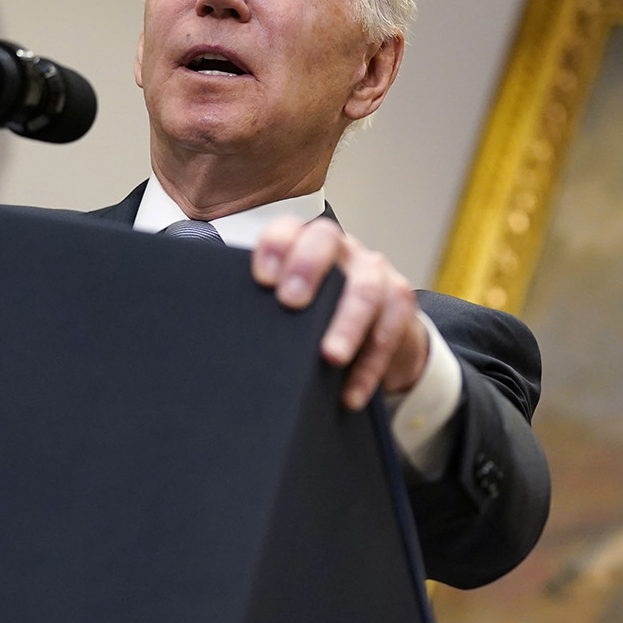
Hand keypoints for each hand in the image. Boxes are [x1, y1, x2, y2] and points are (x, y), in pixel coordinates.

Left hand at [253, 216, 428, 409]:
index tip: (262, 280)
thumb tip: (221, 336)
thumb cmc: (320, 317)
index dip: (275, 246)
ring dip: (347, 325)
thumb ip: (267, 306)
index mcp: (307, 244)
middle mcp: (343, 250)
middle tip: (291, 303)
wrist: (380, 331)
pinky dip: (368, 369)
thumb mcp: (295, 305)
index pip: (288, 228)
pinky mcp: (401, 304)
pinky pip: (389, 333)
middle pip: (326, 241)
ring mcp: (376, 273)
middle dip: (307, 268)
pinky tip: (350, 394)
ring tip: (331, 357)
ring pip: (365, 290)